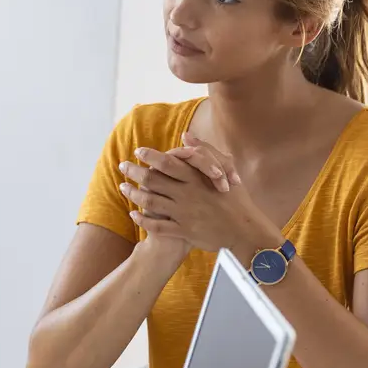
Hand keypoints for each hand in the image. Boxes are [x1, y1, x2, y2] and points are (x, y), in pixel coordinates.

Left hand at [120, 142, 260, 252]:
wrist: (245, 232)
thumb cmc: (236, 198)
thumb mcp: (226, 170)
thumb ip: (204, 151)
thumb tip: (185, 135)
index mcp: (197, 178)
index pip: (167, 163)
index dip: (149, 156)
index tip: (137, 152)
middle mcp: (188, 194)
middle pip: (152, 180)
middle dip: (133, 172)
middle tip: (122, 166)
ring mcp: (184, 214)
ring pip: (150, 202)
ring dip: (133, 194)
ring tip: (122, 187)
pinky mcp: (183, 231)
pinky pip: (156, 225)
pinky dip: (142, 219)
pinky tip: (133, 213)